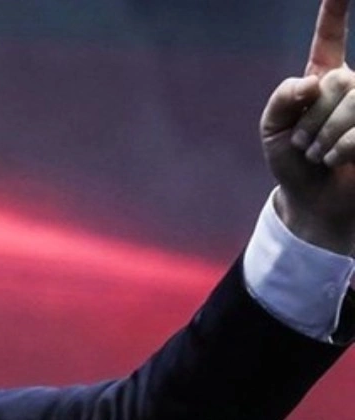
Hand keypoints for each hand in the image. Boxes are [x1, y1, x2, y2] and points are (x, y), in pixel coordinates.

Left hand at [263, 0, 354, 253]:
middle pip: (338, 79)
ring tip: (319, 154)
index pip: (329, 36)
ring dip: (325, 134)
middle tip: (304, 144)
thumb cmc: (293, 164)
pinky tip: (336, 159)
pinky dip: (342, 146)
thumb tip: (312, 81)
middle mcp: (352, 86)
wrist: (313, 201)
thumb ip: (282, 98)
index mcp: (323, 78)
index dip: (334, 10)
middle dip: (313, 118)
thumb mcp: (272, 129)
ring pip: (352, 99)